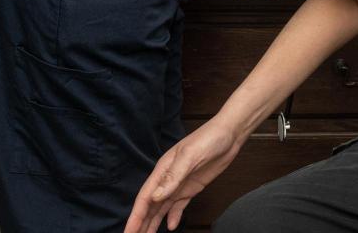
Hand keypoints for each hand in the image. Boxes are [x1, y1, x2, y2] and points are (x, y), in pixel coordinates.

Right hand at [124, 120, 243, 232]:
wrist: (229, 134)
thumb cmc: (209, 139)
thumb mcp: (190, 156)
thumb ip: (173, 177)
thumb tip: (155, 196)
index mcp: (162, 170)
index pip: (145, 197)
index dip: (136, 216)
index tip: (128, 231)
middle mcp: (168, 179)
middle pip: (150, 206)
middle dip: (141, 222)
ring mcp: (180, 184)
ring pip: (162, 208)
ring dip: (153, 222)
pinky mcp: (192, 187)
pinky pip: (179, 206)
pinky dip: (174, 216)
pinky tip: (170, 227)